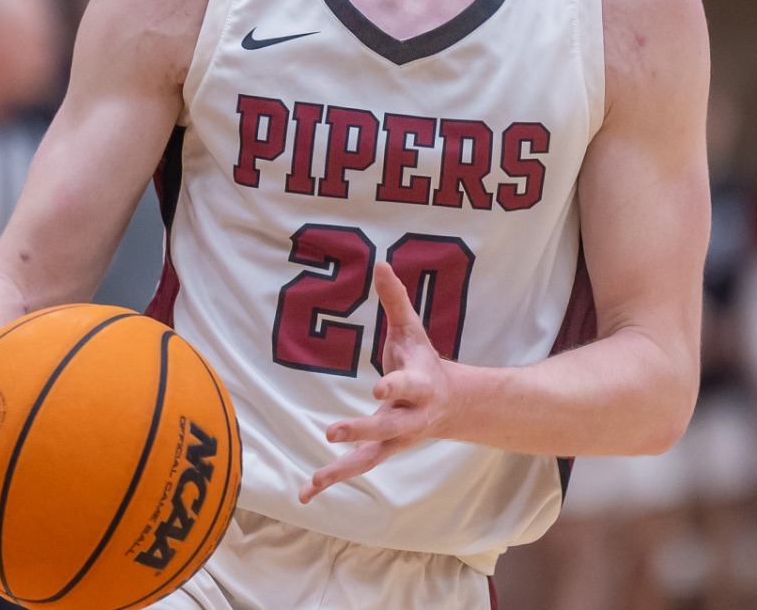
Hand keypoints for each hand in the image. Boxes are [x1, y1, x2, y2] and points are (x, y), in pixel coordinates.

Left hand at [300, 263, 453, 502]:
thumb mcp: (412, 331)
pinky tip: (305, 493)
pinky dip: (331, 481)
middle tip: (333, 431)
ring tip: (315, 479)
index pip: (406, 386)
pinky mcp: (381, 452)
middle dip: (362, 429)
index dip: (395, 387)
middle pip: (386, 427)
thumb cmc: (422, 362)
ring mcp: (395, 440)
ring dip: (342, 468)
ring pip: (370, 457)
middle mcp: (409, 418)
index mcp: (419, 386)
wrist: (452, 405)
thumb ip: (396, 301)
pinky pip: (355, 469)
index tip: (379, 388)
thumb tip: (380, 262)